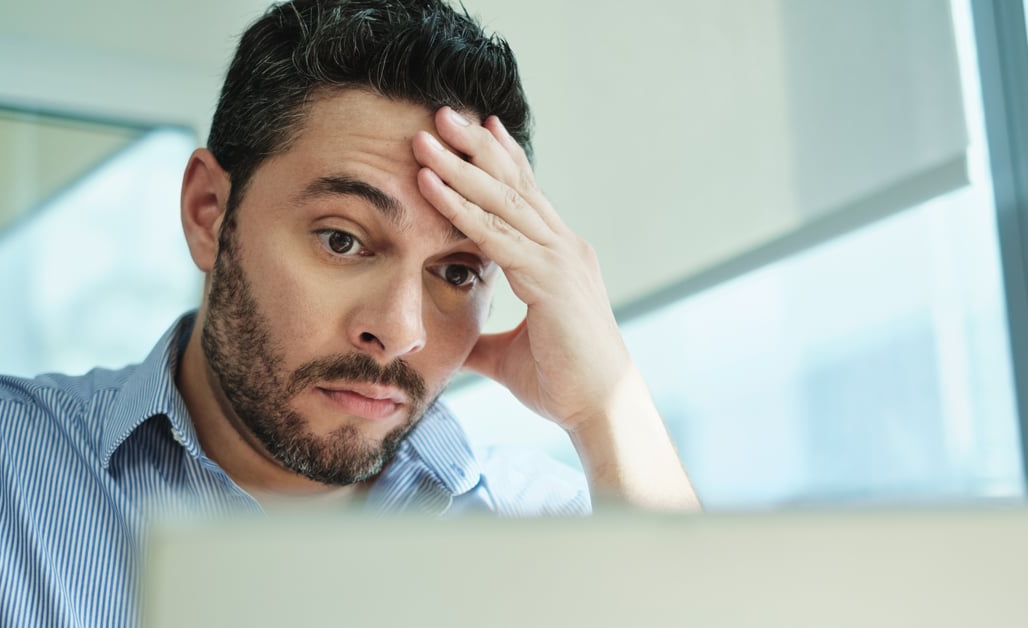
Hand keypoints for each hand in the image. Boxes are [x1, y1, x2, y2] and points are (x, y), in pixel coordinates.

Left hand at [411, 107, 633, 434]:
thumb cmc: (565, 383)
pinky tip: (431, 184)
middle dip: (475, 146)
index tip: (476, 129)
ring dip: (460, 165)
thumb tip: (456, 341)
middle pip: (514, 184)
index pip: (526, 196)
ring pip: (502, 200)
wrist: (601, 409)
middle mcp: (565, 247)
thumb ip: (484, 340)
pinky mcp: (550, 279)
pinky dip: (460, 208)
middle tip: (442, 112)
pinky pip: (496, 235)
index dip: (501, 160)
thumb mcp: (510, 356)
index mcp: (560, 257)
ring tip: (426, 134)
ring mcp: (560, 258)